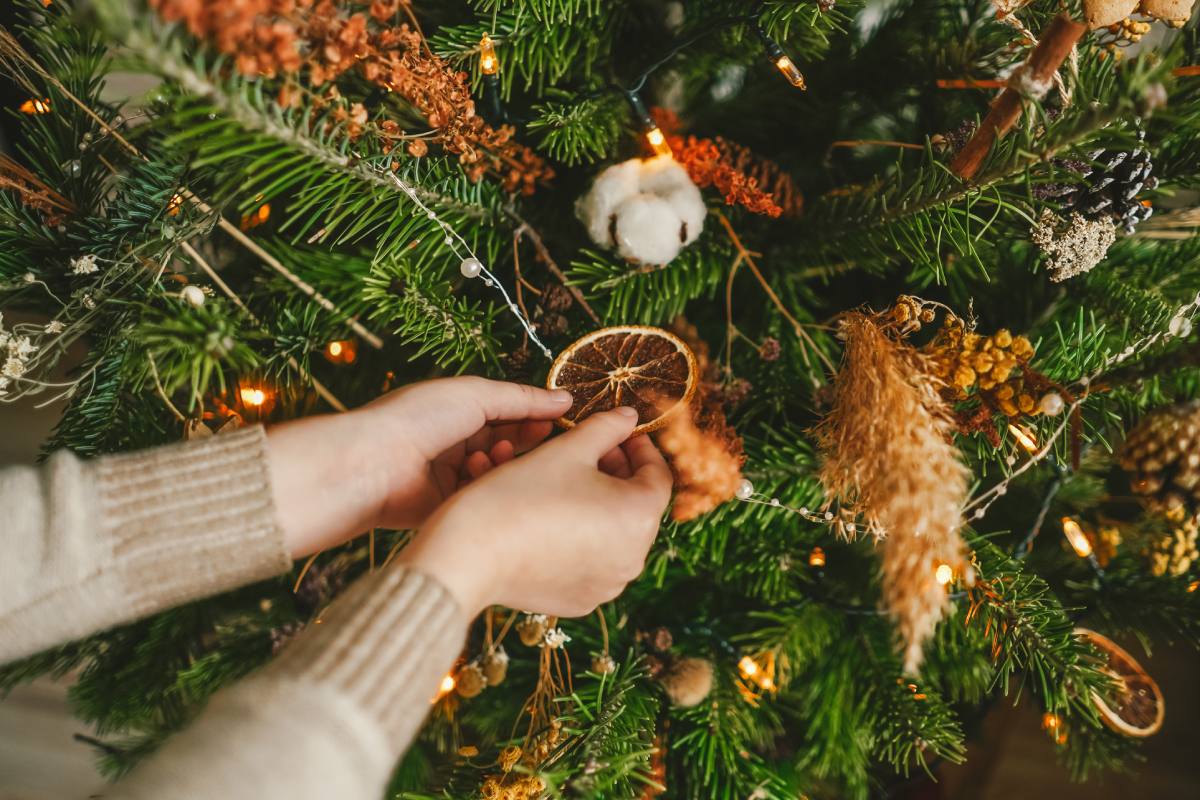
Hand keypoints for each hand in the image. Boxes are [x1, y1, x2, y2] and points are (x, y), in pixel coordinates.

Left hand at [266, 377, 572, 556]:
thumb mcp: (476, 395)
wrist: (373, 464)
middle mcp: (456, 444)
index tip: (563, 418)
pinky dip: (487, 484)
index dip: (535, 415)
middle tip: (546, 437)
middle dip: (526, 439)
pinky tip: (480, 473)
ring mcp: (452, 477)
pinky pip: (483, 497)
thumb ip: (522, 399)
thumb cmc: (416, 418)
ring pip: (500, 472)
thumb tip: (565, 399)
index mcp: (457, 412)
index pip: (508, 413)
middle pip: (508, 444)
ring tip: (500, 453)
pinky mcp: (449, 508)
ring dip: (505, 461)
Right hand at [397, 407, 672, 616]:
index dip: (640, 448)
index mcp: (640, 516)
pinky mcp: (581, 601)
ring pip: (614, 534)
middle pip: (637, 506)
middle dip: (617, 475)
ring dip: (599, 505)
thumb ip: (606, 428)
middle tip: (590, 452)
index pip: (658, 475)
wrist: (468, 555)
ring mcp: (608, 585)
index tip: (619, 433)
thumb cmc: (520, 495)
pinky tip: (554, 517)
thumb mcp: (566, 450)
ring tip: (568, 482)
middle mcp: (633, 558)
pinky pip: (593, 562)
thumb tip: (629, 416)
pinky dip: (582, 538)